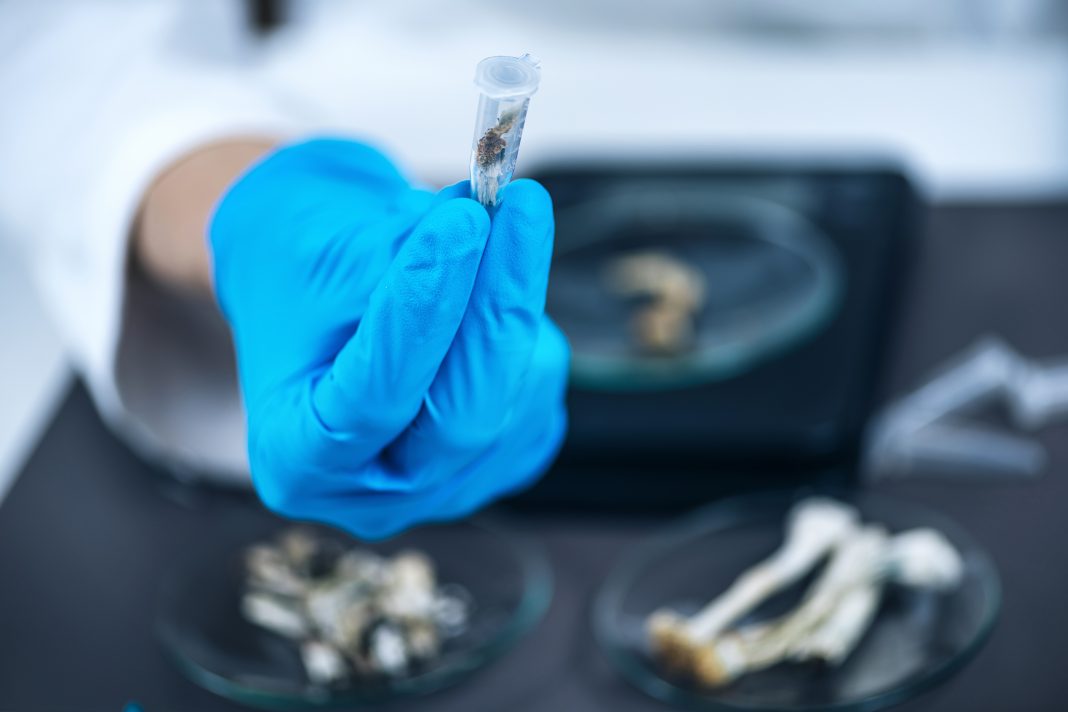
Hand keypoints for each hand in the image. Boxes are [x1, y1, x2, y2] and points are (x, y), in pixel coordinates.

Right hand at [210, 138, 568, 537]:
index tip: (460, 223)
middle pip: (461, 420)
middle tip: (519, 203)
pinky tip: (486, 291)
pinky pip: (538, 390)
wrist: (321, 291)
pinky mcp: (499, 461)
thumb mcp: (318, 253)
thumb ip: (396, 252)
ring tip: (474, 229)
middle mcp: (372, 498)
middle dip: (496, 305)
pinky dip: (524, 326)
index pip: (371, 399)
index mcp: (295, 461)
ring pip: (514, 398)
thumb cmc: (301, 272)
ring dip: (509, 299)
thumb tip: (482, 223)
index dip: (422, 311)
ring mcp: (443, 488)